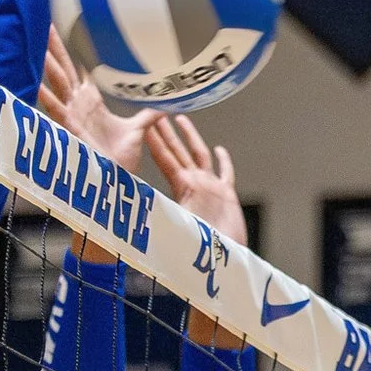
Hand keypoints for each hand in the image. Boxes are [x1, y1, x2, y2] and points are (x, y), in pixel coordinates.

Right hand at [39, 33, 150, 173]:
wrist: (117, 181)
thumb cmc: (121, 158)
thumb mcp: (138, 129)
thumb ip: (149, 113)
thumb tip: (166, 102)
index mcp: (91, 100)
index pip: (76, 66)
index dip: (68, 46)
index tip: (58, 24)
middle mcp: (77, 103)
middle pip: (62, 67)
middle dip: (52, 45)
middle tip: (39, 19)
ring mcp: (71, 114)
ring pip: (56, 81)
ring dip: (44, 62)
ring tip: (32, 41)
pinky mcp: (69, 128)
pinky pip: (56, 109)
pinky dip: (45, 96)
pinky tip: (34, 82)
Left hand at [147, 114, 245, 246]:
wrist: (226, 259)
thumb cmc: (203, 246)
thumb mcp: (182, 226)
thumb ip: (167, 216)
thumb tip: (144, 211)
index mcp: (183, 187)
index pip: (165, 158)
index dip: (155, 140)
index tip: (144, 123)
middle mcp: (195, 183)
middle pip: (178, 151)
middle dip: (167, 132)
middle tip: (156, 111)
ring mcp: (210, 188)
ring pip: (198, 155)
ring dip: (189, 137)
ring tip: (181, 118)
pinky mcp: (226, 195)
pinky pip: (225, 173)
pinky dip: (223, 161)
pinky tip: (219, 149)